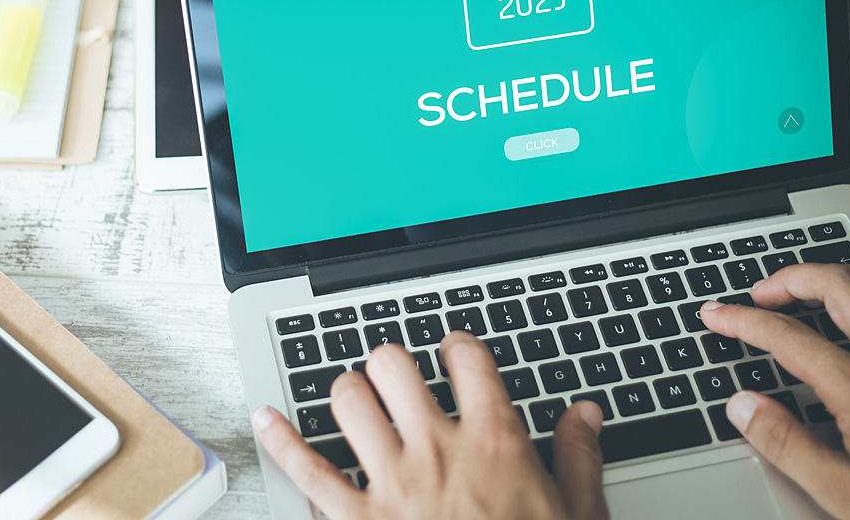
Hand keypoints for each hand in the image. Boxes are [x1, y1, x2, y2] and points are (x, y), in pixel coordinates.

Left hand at [251, 331, 608, 519]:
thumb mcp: (577, 516)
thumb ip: (578, 459)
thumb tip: (584, 415)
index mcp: (495, 443)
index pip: (467, 358)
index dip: (457, 347)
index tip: (454, 355)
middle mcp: (438, 452)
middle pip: (394, 365)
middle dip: (393, 365)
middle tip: (399, 381)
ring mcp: (393, 485)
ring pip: (348, 400)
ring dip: (349, 394)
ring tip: (358, 402)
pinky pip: (307, 470)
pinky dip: (281, 440)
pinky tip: (265, 418)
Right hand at [700, 263, 849, 519]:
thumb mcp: (845, 496)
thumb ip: (787, 445)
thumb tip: (742, 405)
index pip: (787, 335)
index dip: (743, 320)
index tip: (716, 315)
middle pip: (838, 286)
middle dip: (791, 277)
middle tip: (762, 291)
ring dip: (841, 273)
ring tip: (814, 284)